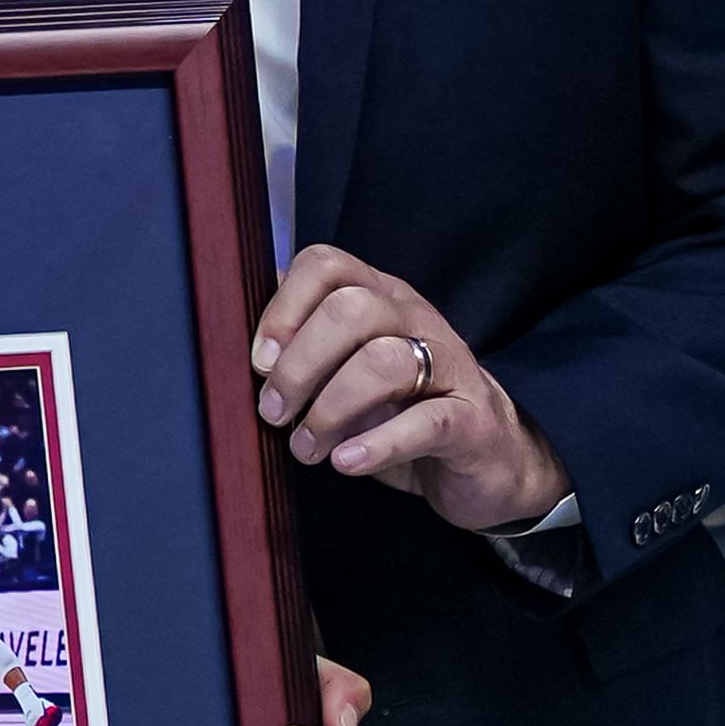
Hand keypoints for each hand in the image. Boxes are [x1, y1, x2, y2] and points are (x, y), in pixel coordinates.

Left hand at [251, 247, 569, 534]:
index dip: (282, 308)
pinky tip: (345, 462)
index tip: (257, 362)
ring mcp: (449, 366)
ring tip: (306, 448)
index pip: (325, 264)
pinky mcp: (472, 420)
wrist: (487, 462)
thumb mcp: (347, 372)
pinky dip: (378, 443)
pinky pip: (426, 421)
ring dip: (330, 410)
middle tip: (274, 412)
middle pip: (350, 309)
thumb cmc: (401, 412)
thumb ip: (304, 349)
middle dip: (299, 365)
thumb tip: (237, 341)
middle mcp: (414, 319)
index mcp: (378, 298)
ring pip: (384, 362)